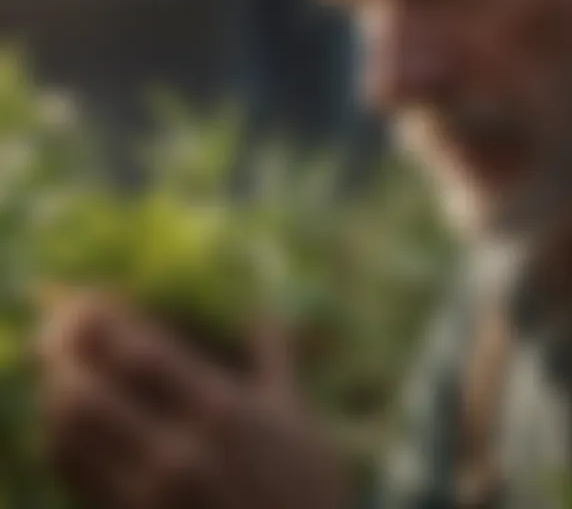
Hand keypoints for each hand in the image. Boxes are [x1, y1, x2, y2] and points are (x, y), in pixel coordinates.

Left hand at [39, 292, 349, 508]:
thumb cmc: (303, 481)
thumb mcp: (294, 411)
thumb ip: (274, 353)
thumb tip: (261, 307)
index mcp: (221, 411)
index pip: (142, 356)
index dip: (104, 321)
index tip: (85, 295)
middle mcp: (176, 451)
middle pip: (89, 394)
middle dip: (61, 352)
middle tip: (56, 324)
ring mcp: (147, 496)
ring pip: (71, 438)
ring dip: (54, 392)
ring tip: (58, 364)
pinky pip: (76, 477)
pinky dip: (61, 438)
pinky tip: (66, 416)